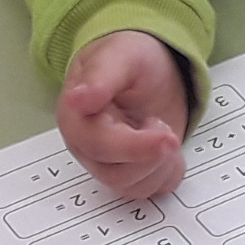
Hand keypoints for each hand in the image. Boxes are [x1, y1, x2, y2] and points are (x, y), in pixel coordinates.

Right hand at [60, 30, 188, 200]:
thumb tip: (78, 100)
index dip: (134, 146)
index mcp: (75, 118)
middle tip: (162, 123)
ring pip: (135, 186)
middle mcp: (88, 147)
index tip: (165, 135)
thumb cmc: (127, 58)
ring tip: (161, 127)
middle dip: (151, 154)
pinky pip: (153, 188)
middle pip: (117, 174)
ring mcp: (109, 163)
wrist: (146, 67)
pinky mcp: (133, 172)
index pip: (100, 146)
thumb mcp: (119, 55)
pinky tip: (168, 148)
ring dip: (161, 163)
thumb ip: (100, 77)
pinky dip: (169, 172)